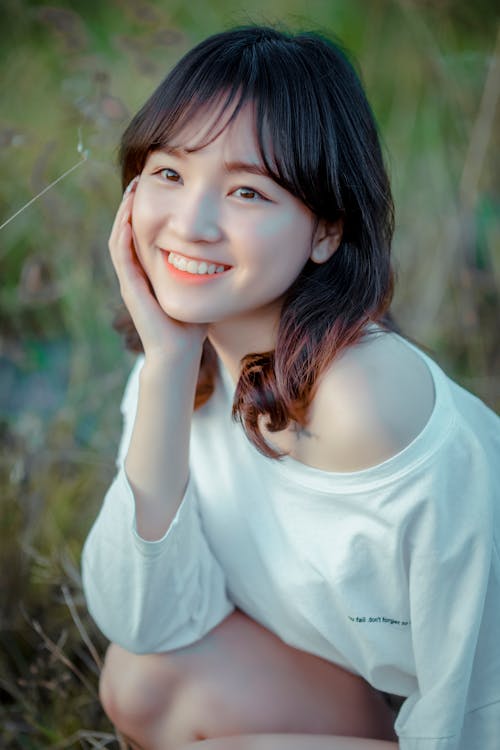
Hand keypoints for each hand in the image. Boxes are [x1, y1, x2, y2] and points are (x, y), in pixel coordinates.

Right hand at [108, 177, 207, 359]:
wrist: (179, 353)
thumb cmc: (193, 324)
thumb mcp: (202, 286)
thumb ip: (208, 267)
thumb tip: (229, 246)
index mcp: (151, 270)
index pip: (145, 231)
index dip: (148, 208)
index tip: (159, 185)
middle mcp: (137, 272)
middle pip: (128, 229)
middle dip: (133, 202)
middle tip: (141, 176)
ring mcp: (131, 280)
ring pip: (120, 238)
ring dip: (123, 213)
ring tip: (132, 189)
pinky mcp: (130, 289)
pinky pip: (121, 257)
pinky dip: (122, 236)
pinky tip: (128, 218)